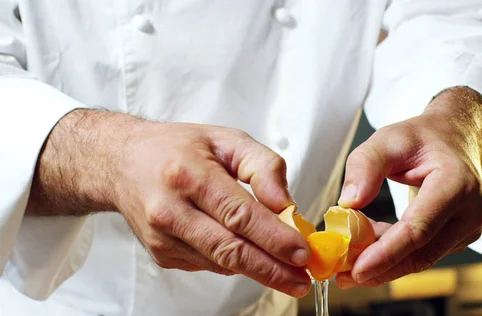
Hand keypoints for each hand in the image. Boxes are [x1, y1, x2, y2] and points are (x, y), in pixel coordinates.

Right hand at [27, 110, 311, 296]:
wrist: (123, 163)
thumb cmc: (178, 148)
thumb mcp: (226, 140)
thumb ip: (263, 166)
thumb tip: (287, 205)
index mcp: (188, 174)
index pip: (239, 214)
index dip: (274, 238)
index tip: (302, 253)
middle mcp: (170, 210)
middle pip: (230, 249)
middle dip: (272, 269)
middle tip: (301, 280)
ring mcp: (162, 237)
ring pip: (221, 263)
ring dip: (257, 270)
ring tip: (286, 269)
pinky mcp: (161, 254)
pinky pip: (208, 265)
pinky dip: (233, 263)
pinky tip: (246, 252)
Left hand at [335, 87, 481, 288]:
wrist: (455, 137)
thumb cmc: (422, 138)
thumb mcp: (388, 138)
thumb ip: (365, 165)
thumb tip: (348, 203)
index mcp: (457, 183)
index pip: (419, 228)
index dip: (386, 253)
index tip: (356, 269)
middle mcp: (471, 210)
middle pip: (422, 252)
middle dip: (381, 268)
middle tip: (344, 277)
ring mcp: (469, 226)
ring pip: (423, 257)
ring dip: (386, 265)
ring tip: (349, 266)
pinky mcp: (461, 236)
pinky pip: (425, 252)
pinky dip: (396, 255)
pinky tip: (369, 251)